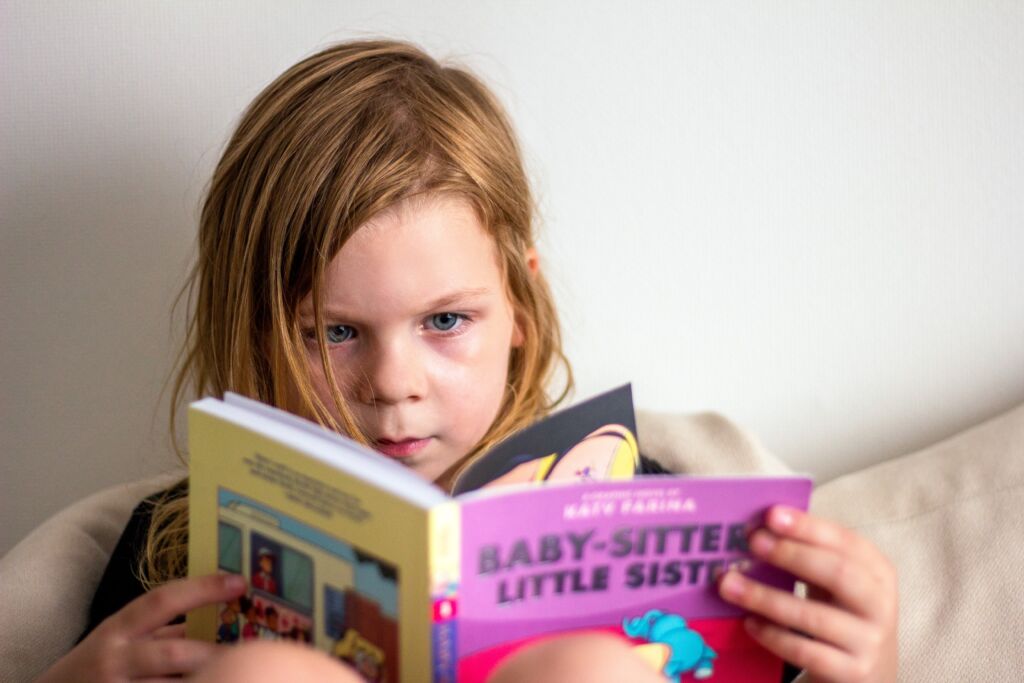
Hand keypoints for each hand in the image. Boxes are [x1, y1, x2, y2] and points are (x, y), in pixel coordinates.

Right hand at [36, 573, 245, 681]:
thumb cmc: (96, 665)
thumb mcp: (124, 639)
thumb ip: (166, 631)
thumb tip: (224, 619)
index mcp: (119, 627)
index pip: (163, 599)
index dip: (203, 589)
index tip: (240, 582)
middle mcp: (115, 658)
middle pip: (173, 652)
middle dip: (212, 653)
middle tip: (249, 650)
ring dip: (202, 680)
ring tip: (233, 674)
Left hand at [718, 506, 897, 682]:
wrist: (870, 672)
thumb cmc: (842, 613)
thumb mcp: (836, 582)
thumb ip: (808, 555)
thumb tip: (759, 529)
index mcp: (878, 571)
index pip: (845, 541)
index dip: (808, 527)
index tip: (770, 514)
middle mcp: (879, 604)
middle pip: (838, 573)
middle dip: (792, 554)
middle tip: (753, 542)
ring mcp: (869, 641)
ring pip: (814, 617)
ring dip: (766, 598)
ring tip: (729, 584)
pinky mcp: (852, 673)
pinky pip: (806, 652)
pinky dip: (774, 635)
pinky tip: (749, 623)